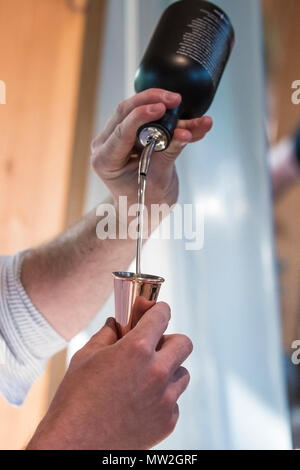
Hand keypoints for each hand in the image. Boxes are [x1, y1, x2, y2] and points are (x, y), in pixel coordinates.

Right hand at [27, 302, 192, 449]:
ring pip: (182, 373)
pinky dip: (162, 398)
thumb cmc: (75, 398)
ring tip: (144, 379)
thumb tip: (118, 322)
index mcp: (137, 349)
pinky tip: (140, 403)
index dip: (159, 310)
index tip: (157, 312)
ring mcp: (165, 399)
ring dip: (168, 371)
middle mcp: (157, 372)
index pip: (162, 315)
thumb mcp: (86, 356)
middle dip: (169, 341)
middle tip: (153, 348)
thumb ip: (108, 334)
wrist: (74, 446)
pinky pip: (174, 401)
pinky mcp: (167, 422)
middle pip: (184, 343)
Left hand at [91, 89, 212, 209]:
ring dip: (166, 110)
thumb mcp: (159, 179)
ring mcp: (116, 138)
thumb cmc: (144, 202)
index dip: (142, 115)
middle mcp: (106, 145)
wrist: (141, 210)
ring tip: (193, 115)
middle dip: (152, 101)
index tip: (162, 107)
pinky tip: (196, 125)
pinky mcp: (131, 135)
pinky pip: (150, 121)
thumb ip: (170, 152)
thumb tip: (186, 132)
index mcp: (105, 160)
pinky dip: (172, 122)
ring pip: (138, 111)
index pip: (122, 130)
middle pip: (127, 111)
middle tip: (176, 99)